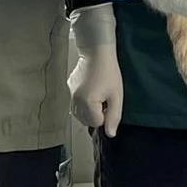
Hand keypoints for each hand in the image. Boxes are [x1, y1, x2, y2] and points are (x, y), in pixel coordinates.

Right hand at [68, 5, 123, 135]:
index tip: (110, 102)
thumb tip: (110, 134)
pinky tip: (92, 91)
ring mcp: (70, 95)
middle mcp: (75, 101)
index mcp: (87, 103)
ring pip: (79, 114)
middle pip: (86, 120)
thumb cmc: (110, 72)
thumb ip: (114, 116)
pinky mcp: (69, 88)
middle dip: (97, 114)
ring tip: (100, 95)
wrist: (97, 52)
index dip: (106, 114)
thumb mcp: (117, 95)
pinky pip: (75, 103)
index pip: (96, 122)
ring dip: (90, 111)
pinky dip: (83, 103)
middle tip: (106, 99)